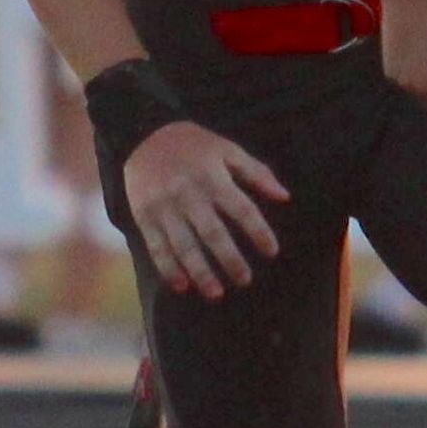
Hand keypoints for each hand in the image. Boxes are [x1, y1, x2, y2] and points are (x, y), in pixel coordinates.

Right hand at [121, 121, 289, 299]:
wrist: (142, 133)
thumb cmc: (193, 145)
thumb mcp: (227, 150)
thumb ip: (256, 173)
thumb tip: (284, 197)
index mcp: (213, 178)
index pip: (242, 210)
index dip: (259, 232)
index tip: (271, 252)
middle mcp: (189, 194)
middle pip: (213, 233)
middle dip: (230, 260)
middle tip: (245, 280)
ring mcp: (164, 207)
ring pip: (184, 245)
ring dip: (200, 272)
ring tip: (216, 293)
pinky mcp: (144, 216)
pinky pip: (157, 246)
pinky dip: (168, 268)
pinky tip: (181, 286)